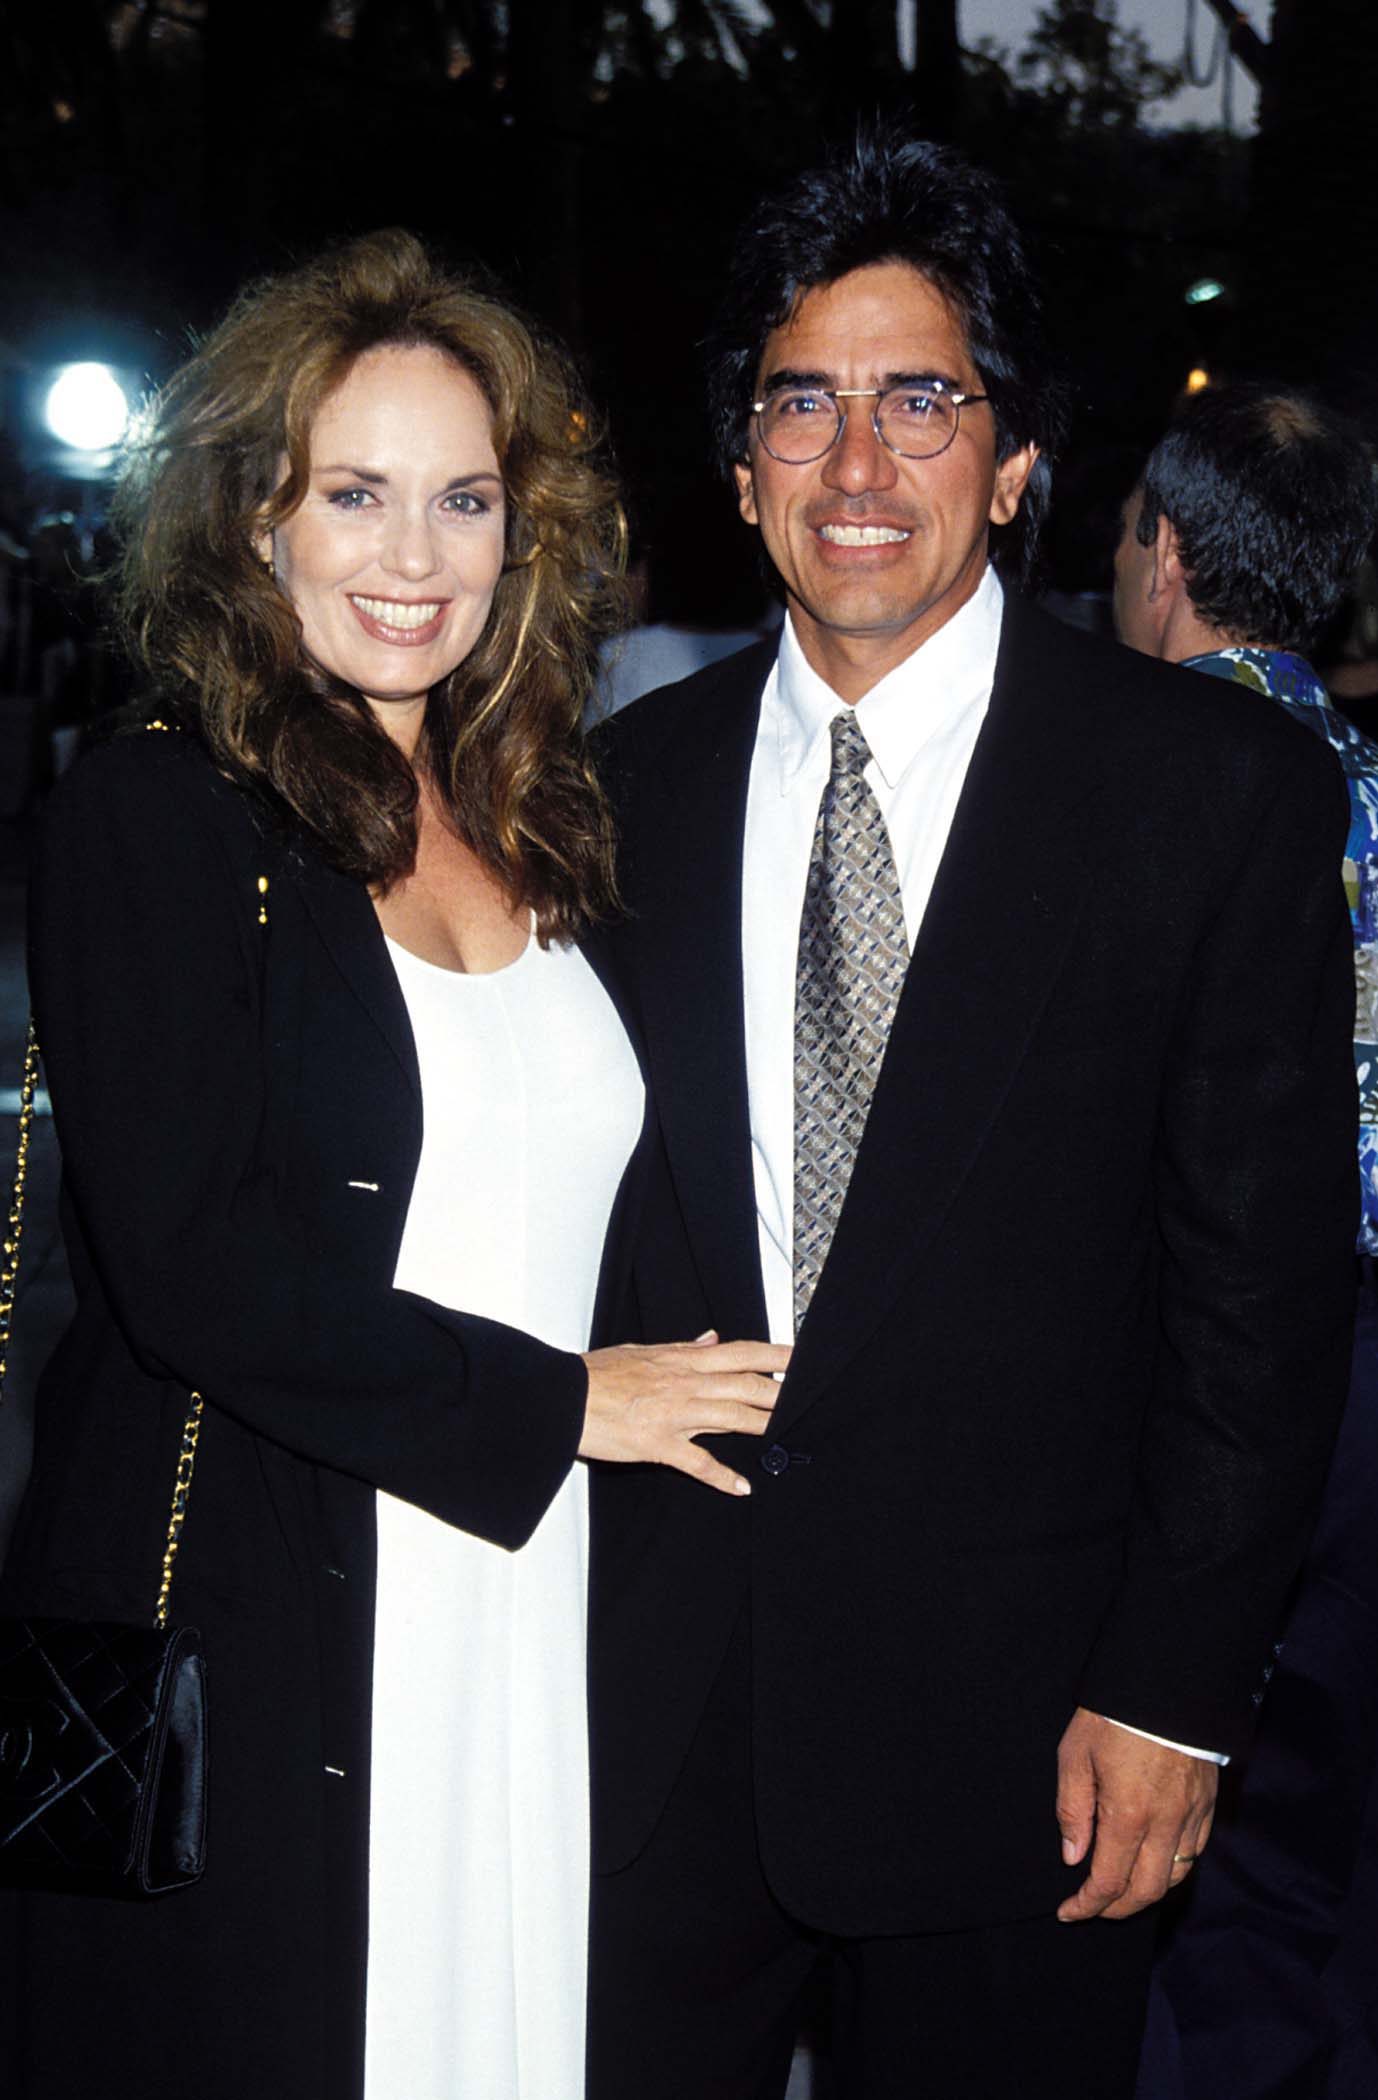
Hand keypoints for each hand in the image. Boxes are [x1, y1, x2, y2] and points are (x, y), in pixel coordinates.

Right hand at [578, 1331, 789, 1496]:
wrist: (563, 1398)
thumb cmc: (596, 1374)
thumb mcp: (641, 1351)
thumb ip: (682, 1348)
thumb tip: (710, 1338)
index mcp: (680, 1360)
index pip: (738, 1352)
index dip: (773, 1355)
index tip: (799, 1357)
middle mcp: (684, 1383)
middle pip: (744, 1384)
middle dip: (781, 1391)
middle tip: (810, 1395)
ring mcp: (673, 1414)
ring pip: (731, 1416)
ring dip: (763, 1424)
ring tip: (789, 1432)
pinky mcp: (658, 1444)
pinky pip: (697, 1461)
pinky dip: (721, 1476)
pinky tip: (741, 1485)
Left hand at [1055, 1707, 1217, 1921]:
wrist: (1166, 1680)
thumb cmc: (1114, 1713)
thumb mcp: (1076, 1754)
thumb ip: (1073, 1810)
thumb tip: (1073, 1857)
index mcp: (1129, 1814)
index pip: (1109, 1881)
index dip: (1087, 1906)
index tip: (1069, 1911)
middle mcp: (1166, 1823)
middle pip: (1147, 1891)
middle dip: (1117, 1909)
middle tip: (1093, 1906)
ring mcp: (1192, 1815)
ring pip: (1175, 1876)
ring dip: (1146, 1891)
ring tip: (1121, 1888)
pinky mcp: (1207, 1803)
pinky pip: (1194, 1851)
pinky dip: (1173, 1867)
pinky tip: (1154, 1861)